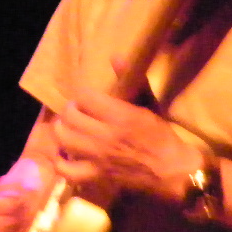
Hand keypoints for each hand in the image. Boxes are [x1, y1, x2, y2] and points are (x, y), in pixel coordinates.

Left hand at [53, 89, 202, 204]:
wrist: (171, 170)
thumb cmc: (161, 136)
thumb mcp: (149, 103)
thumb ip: (131, 80)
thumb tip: (115, 57)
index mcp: (120, 115)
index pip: (85, 97)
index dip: (82, 95)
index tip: (86, 98)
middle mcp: (106, 135)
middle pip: (70, 116)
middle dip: (70, 110)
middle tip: (76, 112)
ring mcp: (99, 156)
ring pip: (64, 139)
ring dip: (62, 130)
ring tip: (69, 128)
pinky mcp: (96, 175)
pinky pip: (67, 170)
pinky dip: (60, 162)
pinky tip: (64, 154)